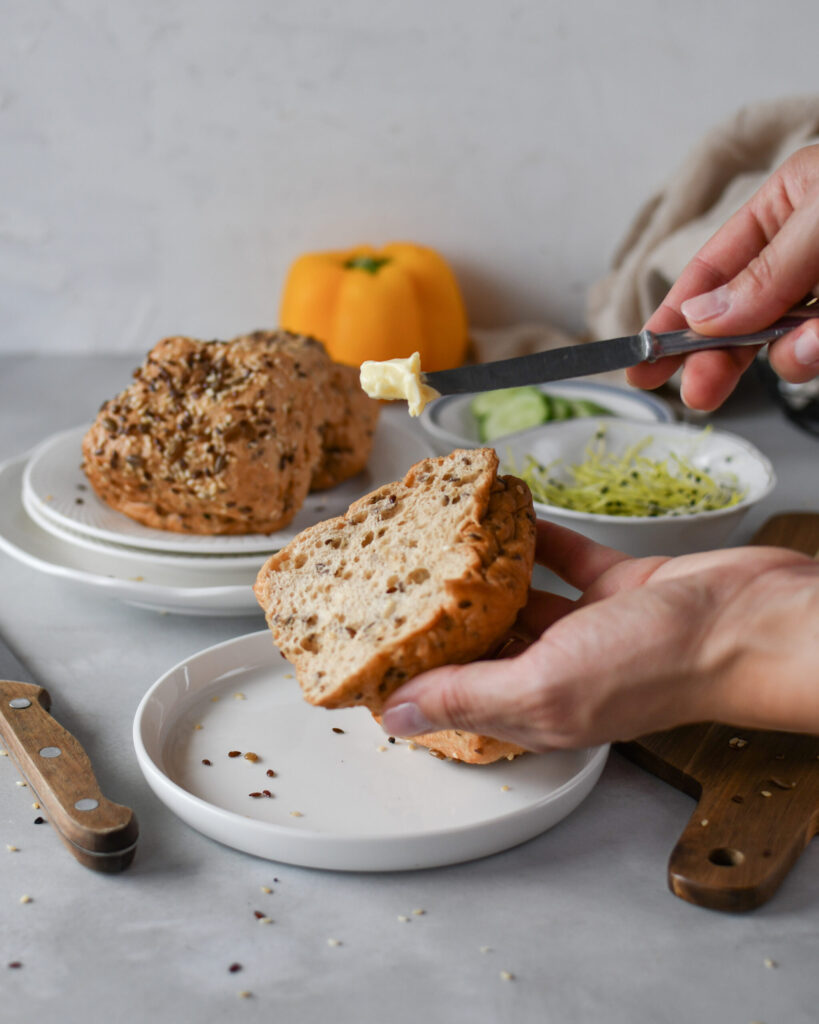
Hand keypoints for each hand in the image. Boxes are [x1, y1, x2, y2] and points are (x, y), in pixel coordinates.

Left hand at [380, 521, 818, 749]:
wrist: (752, 619)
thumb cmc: (663, 662)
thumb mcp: (547, 685)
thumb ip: (468, 695)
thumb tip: (395, 715)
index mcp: (539, 710)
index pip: (458, 698)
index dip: (414, 677)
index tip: (371, 644)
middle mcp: (561, 673)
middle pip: (485, 647)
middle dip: (443, 618)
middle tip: (397, 581)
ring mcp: (592, 630)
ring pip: (522, 600)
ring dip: (486, 573)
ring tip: (442, 544)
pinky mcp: (619, 587)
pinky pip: (565, 561)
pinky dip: (538, 541)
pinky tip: (510, 518)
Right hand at [627, 143, 818, 410]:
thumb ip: (764, 271)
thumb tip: (698, 317)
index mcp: (786, 204)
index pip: (711, 269)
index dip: (673, 318)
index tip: (642, 360)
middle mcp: (804, 247)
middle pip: (739, 315)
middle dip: (717, 356)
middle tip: (698, 394)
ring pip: (787, 341)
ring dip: (789, 354)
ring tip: (810, 351)